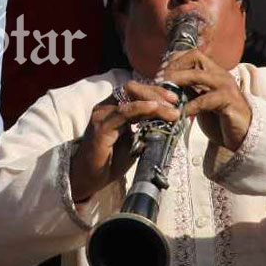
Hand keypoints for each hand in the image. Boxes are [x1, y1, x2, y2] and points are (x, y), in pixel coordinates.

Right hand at [68, 79, 182, 202]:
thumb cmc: (110, 161)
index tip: (174, 100)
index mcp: (113, 107)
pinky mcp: (102, 127)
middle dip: (156, 92)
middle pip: (132, 88)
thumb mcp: (134, 142)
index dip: (155, 91)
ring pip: (130, 98)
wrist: (90, 177)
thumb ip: (146, 130)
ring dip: (154, 102)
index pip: (135, 91)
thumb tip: (169, 125)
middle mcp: (106, 106)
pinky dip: (141, 108)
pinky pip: (123, 112)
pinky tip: (154, 108)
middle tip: (174, 103)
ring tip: (171, 112)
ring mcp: (103, 115)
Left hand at [161, 48, 252, 151]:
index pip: (192, 54)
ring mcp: (226, 87)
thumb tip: (167, 84)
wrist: (244, 136)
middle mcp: (220, 75)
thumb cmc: (221, 119)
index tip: (161, 74)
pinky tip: (182, 113)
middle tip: (160, 82)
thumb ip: (189, 90)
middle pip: (194, 57)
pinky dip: (191, 105)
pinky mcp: (229, 102)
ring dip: (179, 81)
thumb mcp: (201, 100)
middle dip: (174, 68)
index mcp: (214, 72)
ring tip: (167, 93)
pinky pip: (206, 100)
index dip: (175, 61)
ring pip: (198, 75)